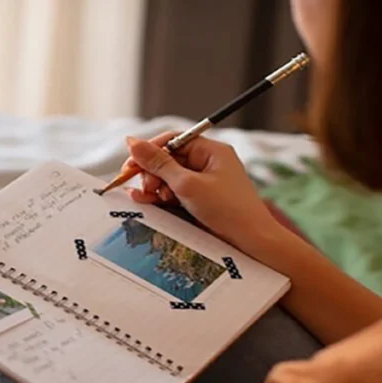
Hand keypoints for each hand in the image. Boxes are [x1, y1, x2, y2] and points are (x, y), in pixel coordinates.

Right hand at [123, 132, 280, 248]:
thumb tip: (132, 142)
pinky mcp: (200, 200)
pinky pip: (174, 192)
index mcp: (211, 151)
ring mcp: (204, 182)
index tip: (130, 164)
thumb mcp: (187, 184)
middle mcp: (208, 163)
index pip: (172, 140)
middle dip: (151, 172)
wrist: (251, 241)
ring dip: (155, 186)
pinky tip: (148, 201)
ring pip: (169, 178)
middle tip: (146, 187)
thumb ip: (158, 164)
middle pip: (168, 159)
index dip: (149, 150)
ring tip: (148, 197)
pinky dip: (161, 197)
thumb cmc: (227, 210)